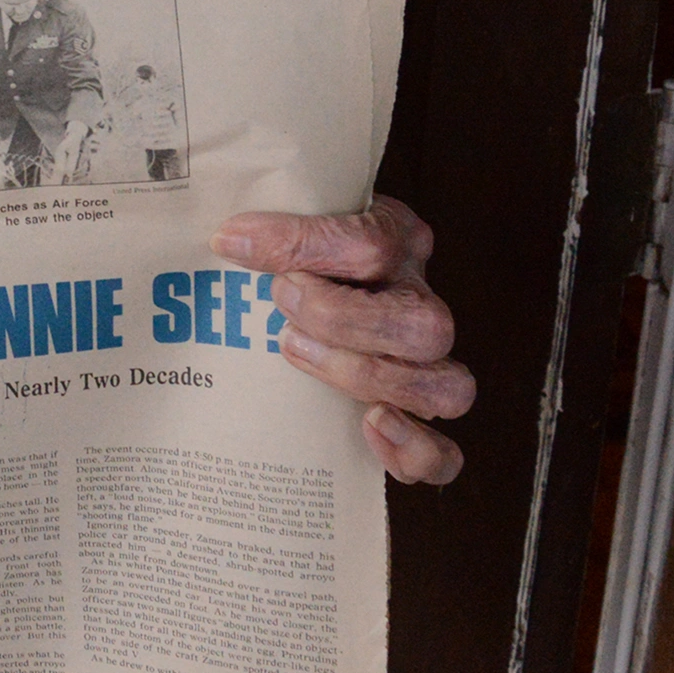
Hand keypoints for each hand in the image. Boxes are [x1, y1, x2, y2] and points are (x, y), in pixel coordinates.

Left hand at [213, 195, 472, 483]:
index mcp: (396, 237)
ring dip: (372, 381)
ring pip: (447, 388)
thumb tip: (226, 241)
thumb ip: (268, 229)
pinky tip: (367, 430)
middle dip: (343, 321)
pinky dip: (414, 450)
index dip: (302, 245)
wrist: (302, 287)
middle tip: (279, 303)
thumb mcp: (283, 219)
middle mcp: (420, 298)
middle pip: (425, 323)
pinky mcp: (419, 416)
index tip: (233, 242)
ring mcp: (431, 361)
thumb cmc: (290, 249)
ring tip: (298, 355)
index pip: (373, 242)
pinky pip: (446, 453)